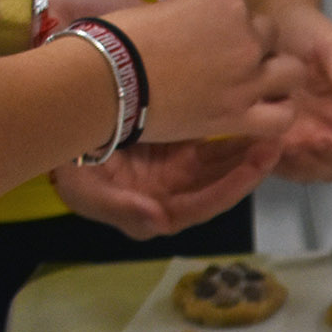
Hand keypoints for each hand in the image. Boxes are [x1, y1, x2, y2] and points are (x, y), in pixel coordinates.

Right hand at [50, 135, 281, 239]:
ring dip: (247, 144)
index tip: (257, 168)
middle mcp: (178, 191)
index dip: (234, 187)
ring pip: (223, 157)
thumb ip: (122, 210)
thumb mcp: (86, 193)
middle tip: (276, 141)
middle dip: (252, 164)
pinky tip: (248, 109)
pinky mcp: (177, 142)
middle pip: (224, 181)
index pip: (208, 203)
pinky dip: (230, 125)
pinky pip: (210, 135)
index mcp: (163, 209)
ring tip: (272, 124)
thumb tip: (158, 222)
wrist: (55, 136)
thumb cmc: (70, 171)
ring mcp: (179, 167)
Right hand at [104, 0, 302, 143]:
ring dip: (275, 73)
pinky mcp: (240, 116)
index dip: (217, 11)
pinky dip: (277, 112)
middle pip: (267, 33)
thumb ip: (180, 3)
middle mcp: (245, 38)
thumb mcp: (155, 7)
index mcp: (224, 2)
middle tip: (222, 54)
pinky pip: (282, 116)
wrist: (103, 79)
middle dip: (248, 40)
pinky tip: (262, 109)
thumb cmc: (117, 38)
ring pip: (290, 71)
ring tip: (254, 80)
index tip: (192, 21)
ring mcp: (247, 79)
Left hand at [264, 5, 331, 182]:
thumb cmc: (307, 30)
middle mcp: (330, 131)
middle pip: (330, 168)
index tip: (318, 138)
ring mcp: (302, 136)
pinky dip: (265, 158)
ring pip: (303, 170)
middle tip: (288, 144)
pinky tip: (252, 140)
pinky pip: (274, 161)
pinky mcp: (275, 136)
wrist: (271, 19)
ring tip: (268, 142)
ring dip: (288, 165)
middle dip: (312, 163)